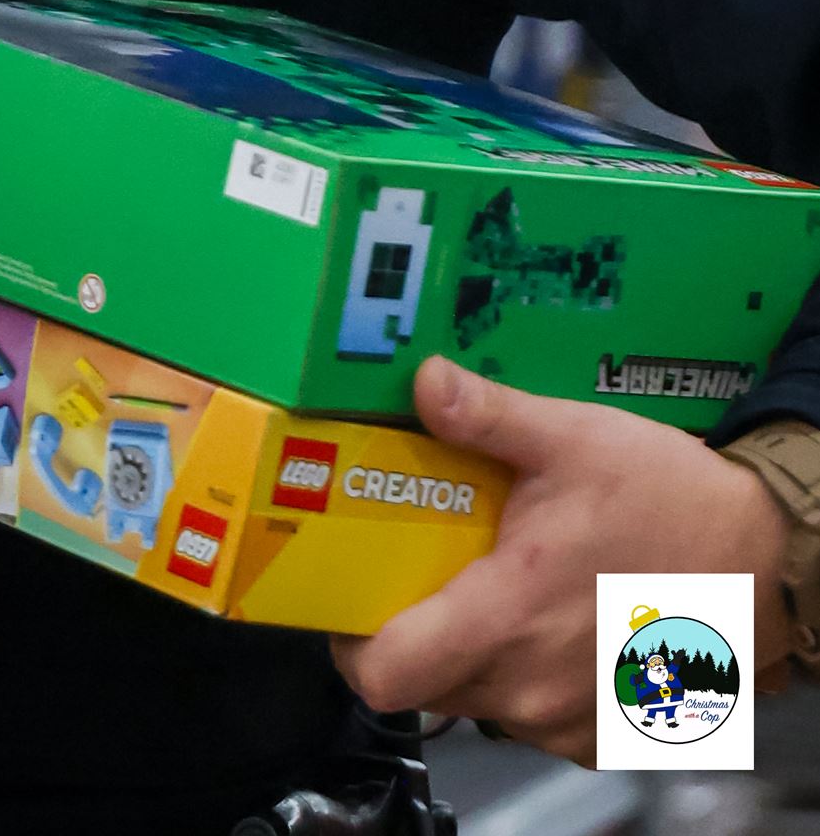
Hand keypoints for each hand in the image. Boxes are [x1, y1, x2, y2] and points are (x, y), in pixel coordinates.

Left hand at [329, 354, 793, 762]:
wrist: (764, 563)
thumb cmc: (673, 504)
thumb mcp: (571, 439)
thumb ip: (486, 417)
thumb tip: (425, 382)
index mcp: (509, 616)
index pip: (384, 672)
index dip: (349, 638)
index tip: (349, 594)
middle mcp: (529, 686)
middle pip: (423, 681)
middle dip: (410, 626)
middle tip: (424, 565)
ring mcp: (566, 719)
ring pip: (476, 696)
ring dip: (471, 645)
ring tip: (493, 578)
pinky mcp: (600, 733)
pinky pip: (529, 712)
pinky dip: (524, 669)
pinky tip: (547, 613)